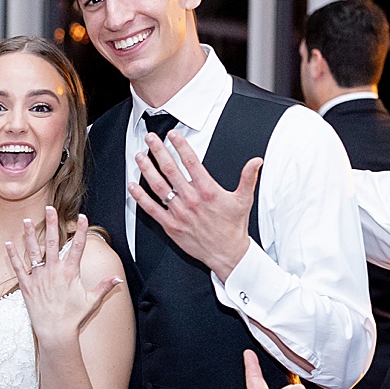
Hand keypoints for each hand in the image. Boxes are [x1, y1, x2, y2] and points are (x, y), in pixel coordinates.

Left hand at [5, 207, 121, 347]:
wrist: (56, 333)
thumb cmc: (73, 318)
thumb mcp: (91, 301)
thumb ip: (104, 287)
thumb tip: (117, 279)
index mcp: (70, 273)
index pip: (78, 247)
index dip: (82, 231)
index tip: (83, 217)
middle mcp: (54, 271)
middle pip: (53, 242)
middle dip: (52, 223)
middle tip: (50, 208)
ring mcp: (40, 278)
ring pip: (34, 251)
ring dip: (30, 235)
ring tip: (26, 220)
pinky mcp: (27, 286)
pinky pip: (19, 268)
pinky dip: (13, 256)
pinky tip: (8, 244)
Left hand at [131, 133, 260, 278]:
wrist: (227, 253)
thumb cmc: (233, 227)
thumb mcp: (244, 200)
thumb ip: (248, 178)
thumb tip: (256, 161)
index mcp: (208, 191)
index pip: (191, 162)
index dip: (180, 145)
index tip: (173, 134)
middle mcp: (191, 200)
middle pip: (170, 170)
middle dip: (158, 151)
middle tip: (150, 138)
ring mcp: (179, 212)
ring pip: (158, 187)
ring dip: (147, 169)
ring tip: (140, 156)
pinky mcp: (171, 226)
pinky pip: (152, 209)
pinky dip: (141, 197)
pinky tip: (133, 186)